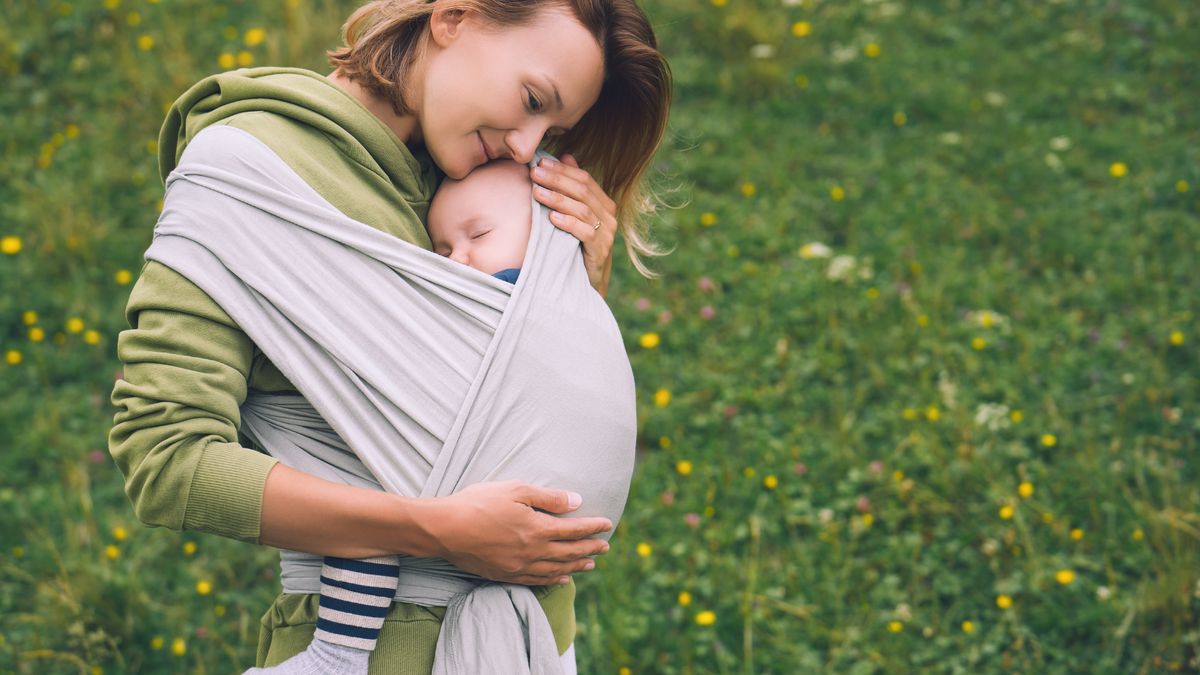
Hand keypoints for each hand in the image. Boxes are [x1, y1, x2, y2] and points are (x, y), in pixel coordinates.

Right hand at [420, 480, 612, 585]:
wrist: (444, 529)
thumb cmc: (478, 503)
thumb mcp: (515, 490)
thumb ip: (548, 498)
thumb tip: (577, 501)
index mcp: (537, 529)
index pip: (574, 530)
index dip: (593, 527)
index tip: (608, 524)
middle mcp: (533, 551)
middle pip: (569, 551)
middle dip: (590, 548)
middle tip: (606, 547)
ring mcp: (519, 566)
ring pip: (556, 568)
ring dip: (576, 565)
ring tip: (590, 564)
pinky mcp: (505, 575)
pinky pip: (537, 580)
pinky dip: (554, 579)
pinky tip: (562, 578)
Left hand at [530, 154, 615, 297]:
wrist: (588, 282)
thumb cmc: (578, 245)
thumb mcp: (575, 215)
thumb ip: (573, 188)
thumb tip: (566, 156)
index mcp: (604, 203)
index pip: (584, 179)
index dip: (562, 170)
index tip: (539, 163)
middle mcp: (609, 216)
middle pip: (583, 191)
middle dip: (556, 180)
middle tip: (534, 173)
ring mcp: (607, 234)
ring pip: (583, 209)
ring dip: (558, 199)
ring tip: (537, 192)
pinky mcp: (600, 251)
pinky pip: (586, 233)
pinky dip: (569, 223)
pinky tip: (552, 218)